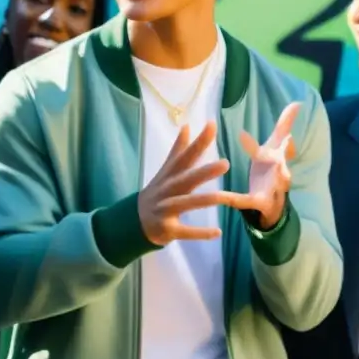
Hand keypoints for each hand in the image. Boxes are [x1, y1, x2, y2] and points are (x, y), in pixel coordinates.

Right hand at [138, 122, 246, 245]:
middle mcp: (168, 190)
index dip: (198, 141)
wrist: (133, 221)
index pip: (186, 155)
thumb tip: (187, 125)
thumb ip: (178, 150)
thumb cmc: (157, 193)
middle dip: (205, 172)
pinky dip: (200, 233)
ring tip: (225, 197)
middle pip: (187, 179)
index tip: (212, 125)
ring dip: (205, 200)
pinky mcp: (168, 229)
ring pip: (187, 203)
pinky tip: (217, 232)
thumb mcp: (166, 171)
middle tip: (225, 163)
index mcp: (170, 175)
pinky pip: (186, 231)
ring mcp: (167, 210)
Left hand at [238, 102, 300, 229]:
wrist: (271, 203)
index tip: (288, 138)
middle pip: (283, 173)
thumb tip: (297, 102)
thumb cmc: (271, 170)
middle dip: (283, 170)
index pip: (284, 151)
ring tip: (264, 189)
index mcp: (279, 159)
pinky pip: (244, 201)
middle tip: (281, 166)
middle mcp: (278, 175)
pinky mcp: (256, 203)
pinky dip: (234, 199)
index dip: (287, 146)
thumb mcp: (275, 147)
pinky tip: (221, 196)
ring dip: (271, 188)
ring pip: (271, 190)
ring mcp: (269, 191)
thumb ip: (283, 126)